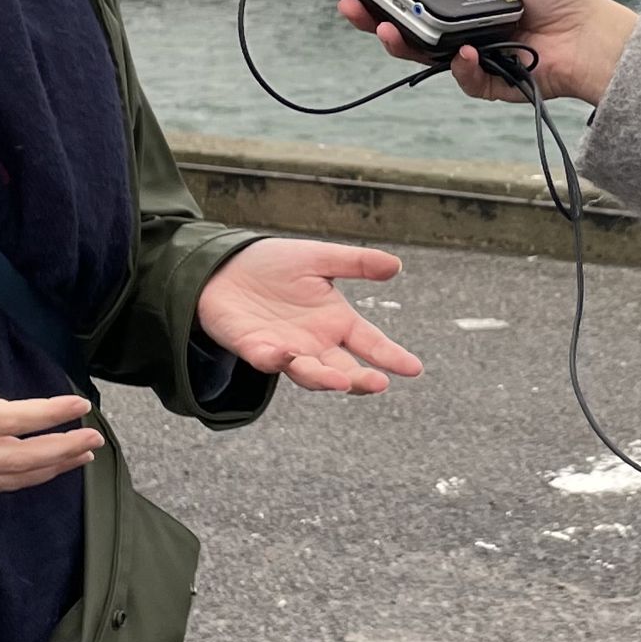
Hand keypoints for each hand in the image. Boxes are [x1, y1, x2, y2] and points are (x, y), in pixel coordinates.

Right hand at [0, 306, 100, 499]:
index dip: (51, 413)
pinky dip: (22, 481)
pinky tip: (39, 472)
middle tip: (94, 439)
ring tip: (80, 458)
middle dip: (63, 449)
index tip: (79, 403)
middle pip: (23, 458)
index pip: (13, 418)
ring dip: (50, 469)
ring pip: (11, 480)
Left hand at [194, 239, 424, 394]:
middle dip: (362, 379)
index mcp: (336, 322)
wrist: (226, 267)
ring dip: (324, 378)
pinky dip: (277, 360)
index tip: (414, 369)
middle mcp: (316, 343)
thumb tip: (395, 265)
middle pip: (345, 370)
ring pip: (310, 373)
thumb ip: (355, 263)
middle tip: (379, 383)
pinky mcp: (255, 349)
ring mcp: (287, 350)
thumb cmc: (275, 264)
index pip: (370, 343)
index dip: (391, 356)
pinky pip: (268, 360)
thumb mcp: (319, 258)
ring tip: (341, 381)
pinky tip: (287, 355)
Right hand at [335, 0, 636, 106]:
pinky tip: (467, 53)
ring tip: (391, 33)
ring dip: (403, 45)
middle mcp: (461, 26)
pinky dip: (461, 67)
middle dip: (375, 20)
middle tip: (354, 10)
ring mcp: (472, 56)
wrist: (592, 34)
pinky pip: (462, 79)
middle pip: (407, 27)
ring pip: (425, 57)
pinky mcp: (488, 83)